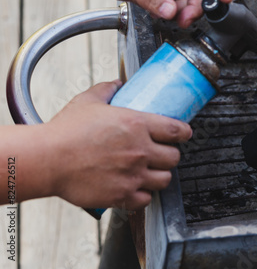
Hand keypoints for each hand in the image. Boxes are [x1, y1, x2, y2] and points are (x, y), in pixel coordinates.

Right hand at [45, 80, 191, 210]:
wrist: (46, 159)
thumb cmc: (65, 130)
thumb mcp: (88, 101)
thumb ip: (107, 90)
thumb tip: (117, 83)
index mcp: (137, 124)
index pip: (177, 130)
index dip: (184, 133)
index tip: (184, 134)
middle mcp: (140, 150)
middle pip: (174, 157)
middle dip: (170, 155)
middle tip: (161, 154)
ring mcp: (133, 174)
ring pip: (165, 179)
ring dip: (160, 175)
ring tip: (150, 172)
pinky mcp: (123, 194)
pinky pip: (146, 199)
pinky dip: (143, 195)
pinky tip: (135, 188)